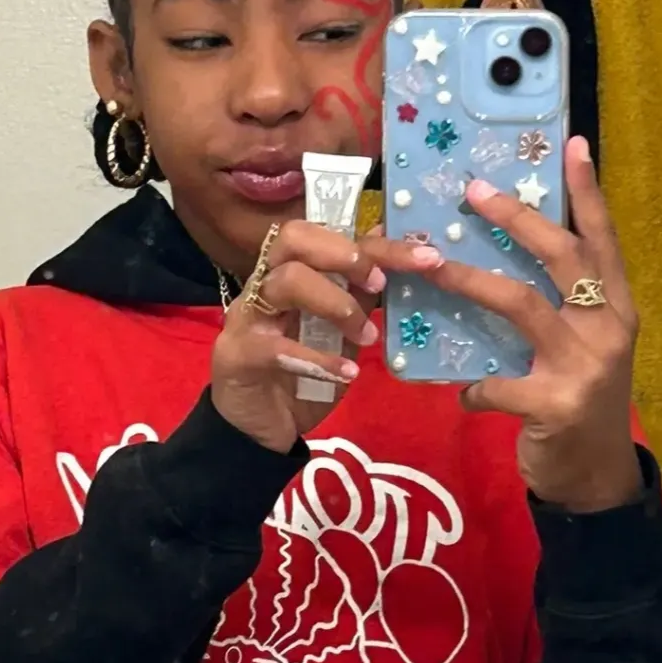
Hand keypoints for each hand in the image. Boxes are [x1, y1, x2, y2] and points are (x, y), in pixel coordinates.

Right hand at [211, 221, 441, 454]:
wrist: (261, 427)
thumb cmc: (303, 374)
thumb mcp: (342, 334)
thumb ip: (360, 298)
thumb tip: (397, 260)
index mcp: (292, 270)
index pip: (330, 236)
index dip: (378, 243)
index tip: (425, 257)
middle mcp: (265, 283)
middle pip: (295, 238)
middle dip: (345, 254)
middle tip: (379, 284)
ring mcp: (247, 316)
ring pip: (287, 281)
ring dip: (337, 305)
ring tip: (368, 338)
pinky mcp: (236, 354)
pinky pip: (275, 346)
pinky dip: (318, 359)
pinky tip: (347, 374)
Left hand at [440, 136, 642, 510]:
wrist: (596, 480)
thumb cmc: (580, 403)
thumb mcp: (583, 347)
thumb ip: (556, 308)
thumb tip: (495, 257)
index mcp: (617, 307)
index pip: (602, 238)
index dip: (588, 191)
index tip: (573, 143)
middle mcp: (608, 327)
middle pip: (561, 256)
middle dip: (516, 218)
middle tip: (473, 191)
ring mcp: (585, 365)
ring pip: (520, 304)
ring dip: (469, 280)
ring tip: (429, 265)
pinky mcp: (555, 404)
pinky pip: (496, 383)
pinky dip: (472, 386)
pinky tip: (460, 392)